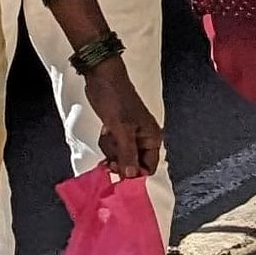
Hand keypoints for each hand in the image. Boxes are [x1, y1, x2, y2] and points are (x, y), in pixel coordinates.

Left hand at [82, 59, 162, 181]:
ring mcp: (131, 136)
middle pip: (133, 164)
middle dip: (119, 158)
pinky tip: (105, 132)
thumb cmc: (115, 100)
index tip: (118, 168)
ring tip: (108, 133)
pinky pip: (114, 147)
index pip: (148, 168)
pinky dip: (107, 144)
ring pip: (121, 156)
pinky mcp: (119, 132)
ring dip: (110, 149)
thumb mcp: (122, 129)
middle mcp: (144, 140)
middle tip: (110, 148)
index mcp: (153, 139)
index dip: (133, 171)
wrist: (102, 78)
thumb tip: (132, 175)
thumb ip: (127, 153)